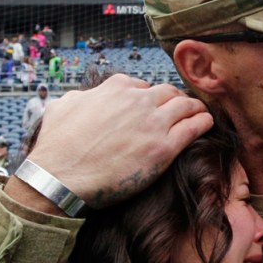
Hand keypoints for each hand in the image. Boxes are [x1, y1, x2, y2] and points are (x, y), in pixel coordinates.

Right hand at [19, 74, 210, 208]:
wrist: (59, 177)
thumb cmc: (56, 147)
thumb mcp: (62, 107)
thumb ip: (79, 98)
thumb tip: (83, 97)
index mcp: (115, 89)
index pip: (142, 85)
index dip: (149, 97)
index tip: (152, 106)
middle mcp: (137, 101)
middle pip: (168, 92)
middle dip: (176, 99)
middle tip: (181, 110)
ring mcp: (152, 123)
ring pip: (186, 105)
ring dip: (194, 108)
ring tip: (200, 114)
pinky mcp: (163, 148)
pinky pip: (194, 127)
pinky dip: (203, 123)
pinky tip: (207, 124)